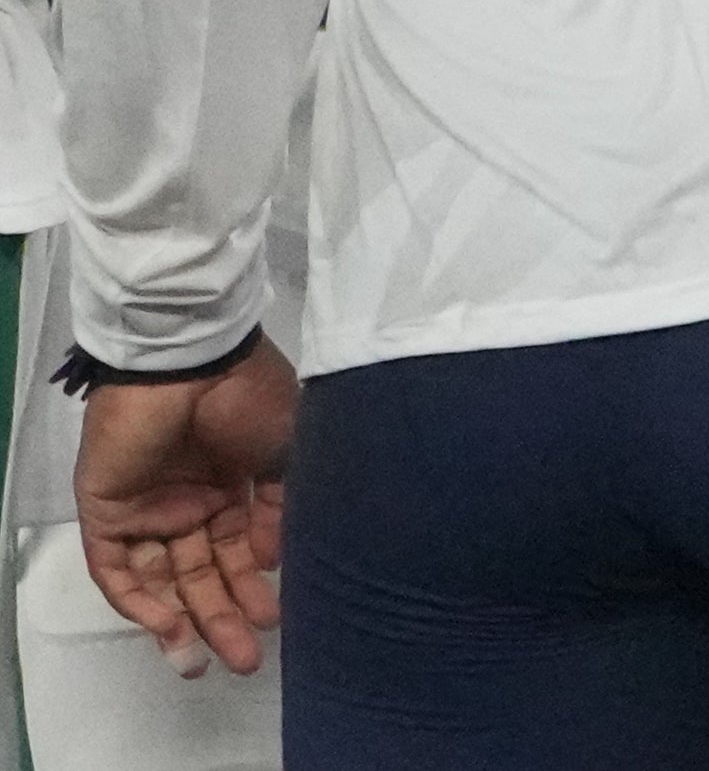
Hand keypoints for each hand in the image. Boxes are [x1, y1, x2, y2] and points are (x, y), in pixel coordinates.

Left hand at [74, 336, 297, 676]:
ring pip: (161, 579)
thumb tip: (272, 559)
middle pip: (202, 571)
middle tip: (246, 661)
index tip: (273, 618)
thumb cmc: (247, 396)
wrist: (192, 361)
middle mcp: (189, 501)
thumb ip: (280, 505)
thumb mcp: (287, 447)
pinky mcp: (108, 512)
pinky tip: (167, 628)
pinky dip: (138, 602)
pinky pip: (117, 569)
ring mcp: (147, 508)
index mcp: (232, 483)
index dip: (253, 586)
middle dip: (223, 616)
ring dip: (183, 619)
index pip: (238, 549)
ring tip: (206, 662)